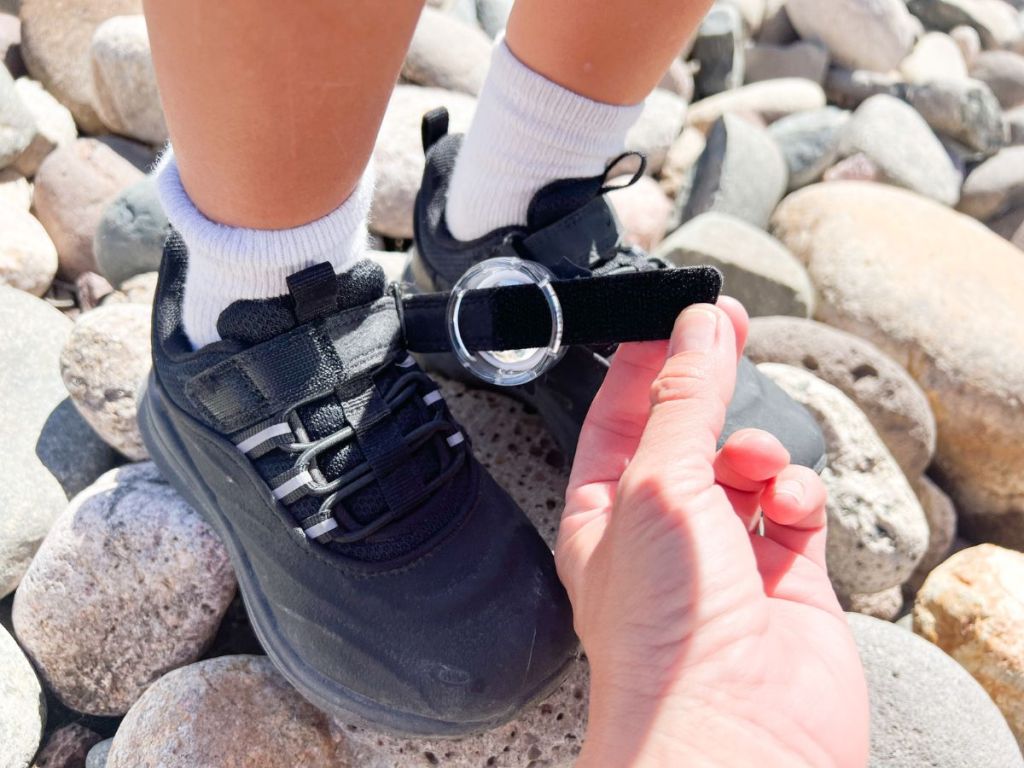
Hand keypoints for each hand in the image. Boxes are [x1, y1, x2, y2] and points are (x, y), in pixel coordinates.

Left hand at [557, 300, 868, 767]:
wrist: (734, 734)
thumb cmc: (663, 632)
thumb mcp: (657, 487)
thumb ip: (683, 403)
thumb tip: (697, 330)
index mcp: (603, 516)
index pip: (616, 419)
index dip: (643, 363)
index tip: (673, 314)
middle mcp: (660, 535)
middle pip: (685, 435)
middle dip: (707, 388)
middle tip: (728, 333)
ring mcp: (724, 558)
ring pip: (746, 468)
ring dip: (757, 450)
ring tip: (756, 465)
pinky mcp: (784, 581)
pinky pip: (794, 510)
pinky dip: (798, 496)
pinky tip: (791, 507)